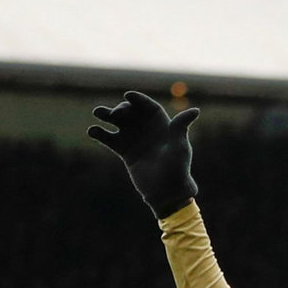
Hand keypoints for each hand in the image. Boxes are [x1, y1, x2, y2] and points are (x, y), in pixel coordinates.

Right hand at [88, 90, 199, 218]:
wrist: (166, 192)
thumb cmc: (177, 169)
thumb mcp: (179, 147)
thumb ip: (181, 127)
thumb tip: (195, 110)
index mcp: (162, 125)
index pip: (148, 107)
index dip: (138, 100)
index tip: (128, 95)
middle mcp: (147, 129)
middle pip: (131, 112)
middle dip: (121, 109)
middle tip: (115, 114)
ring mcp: (135, 139)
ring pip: (118, 122)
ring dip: (106, 115)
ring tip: (97, 112)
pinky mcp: (125, 151)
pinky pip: (110, 139)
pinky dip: (100, 134)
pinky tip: (92, 131)